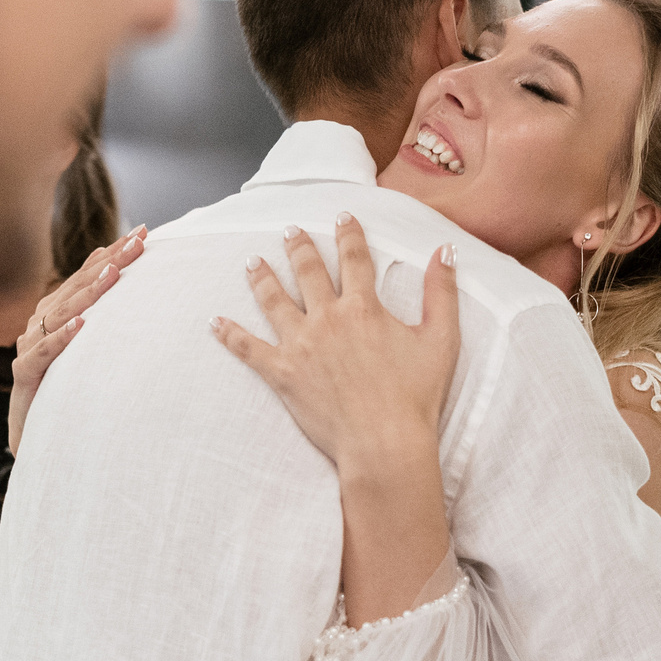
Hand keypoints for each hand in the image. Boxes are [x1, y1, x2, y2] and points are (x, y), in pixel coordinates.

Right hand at [8, 225, 147, 453]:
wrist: (33, 432)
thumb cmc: (62, 385)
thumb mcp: (83, 348)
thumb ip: (94, 311)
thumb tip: (111, 265)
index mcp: (56, 312)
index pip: (88, 275)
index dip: (114, 252)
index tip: (144, 233)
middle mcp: (40, 322)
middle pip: (78, 286)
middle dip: (111, 261)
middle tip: (140, 242)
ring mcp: (30, 346)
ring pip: (62, 313)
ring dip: (88, 293)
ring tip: (113, 274)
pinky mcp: (25, 373)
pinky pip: (44, 353)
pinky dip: (62, 338)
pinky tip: (81, 326)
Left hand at [213, 214, 458, 473]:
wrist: (384, 442)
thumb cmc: (415, 397)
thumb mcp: (441, 340)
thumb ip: (441, 293)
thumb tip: (444, 252)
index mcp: (364, 308)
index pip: (354, 258)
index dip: (348, 234)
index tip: (342, 217)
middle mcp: (327, 319)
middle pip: (308, 271)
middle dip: (298, 247)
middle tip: (289, 231)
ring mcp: (300, 345)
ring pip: (274, 300)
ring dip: (262, 278)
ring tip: (252, 261)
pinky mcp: (281, 373)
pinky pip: (248, 349)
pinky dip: (229, 334)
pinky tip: (215, 322)